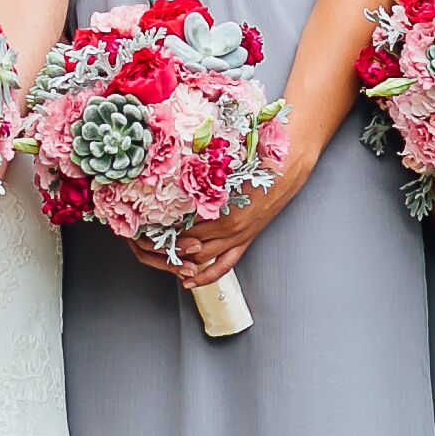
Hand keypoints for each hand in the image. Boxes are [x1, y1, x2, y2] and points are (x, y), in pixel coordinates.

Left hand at [150, 141, 314, 289]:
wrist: (290, 157)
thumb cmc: (259, 153)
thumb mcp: (223, 158)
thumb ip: (199, 169)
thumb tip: (173, 165)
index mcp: (219, 206)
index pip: (181, 225)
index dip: (160, 229)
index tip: (143, 228)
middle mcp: (228, 226)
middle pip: (188, 245)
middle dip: (166, 248)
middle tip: (146, 246)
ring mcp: (239, 235)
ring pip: (203, 258)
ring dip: (183, 263)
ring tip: (162, 261)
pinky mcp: (247, 238)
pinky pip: (225, 264)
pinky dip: (208, 276)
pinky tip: (191, 282)